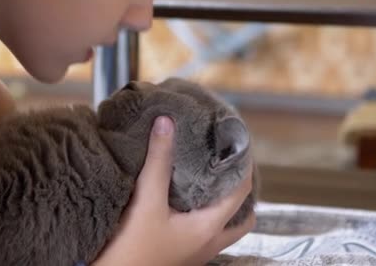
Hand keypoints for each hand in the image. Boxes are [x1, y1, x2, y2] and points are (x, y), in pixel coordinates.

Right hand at [92, 116, 254, 265]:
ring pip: (224, 229)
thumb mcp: (146, 201)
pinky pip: (205, 235)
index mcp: (209, 227)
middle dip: (239, 192)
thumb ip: (158, 161)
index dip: (243, 166)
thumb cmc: (131, 246)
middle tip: (227, 167)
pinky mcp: (182, 257)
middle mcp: (210, 243)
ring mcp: (197, 254)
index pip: (241, 191)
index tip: (237, 143)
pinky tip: (185, 204)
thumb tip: (166, 122)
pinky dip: (205, 217)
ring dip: (223, 208)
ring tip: (208, 183)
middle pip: (242, 217)